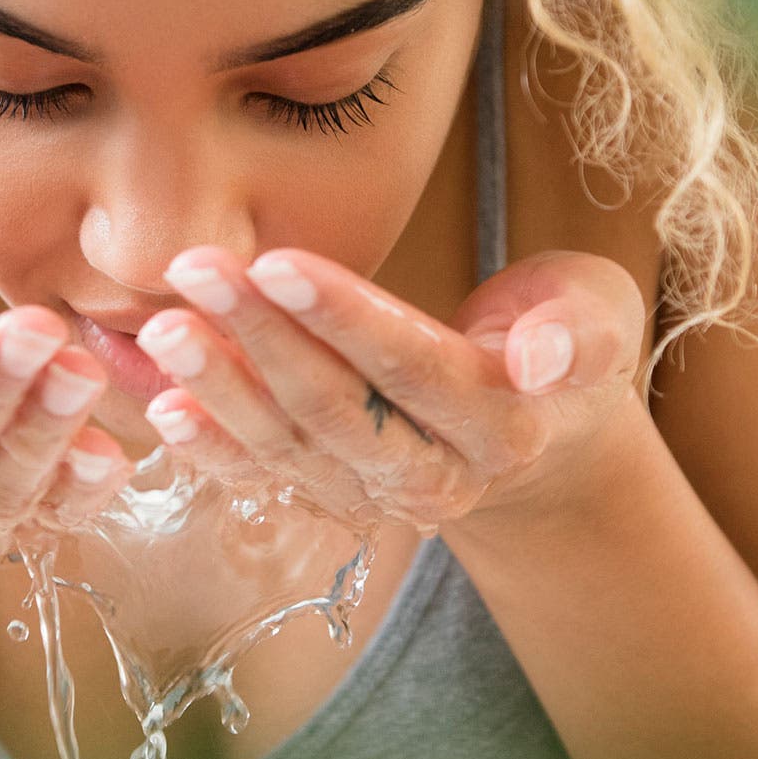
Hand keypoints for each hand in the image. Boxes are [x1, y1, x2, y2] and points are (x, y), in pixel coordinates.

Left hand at [134, 248, 650, 532]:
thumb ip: (580, 331)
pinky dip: (204, 443)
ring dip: (218, 388)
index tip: (278, 261)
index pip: (412, 368)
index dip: (344, 318)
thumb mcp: (600, 316)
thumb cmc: (563, 336)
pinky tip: (156, 404)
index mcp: (503, 428)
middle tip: (196, 272)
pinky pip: (258, 474)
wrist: (543, 427)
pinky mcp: (330, 495)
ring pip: (286, 447)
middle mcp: (436, 478)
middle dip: (259, 339)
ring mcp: (375, 497)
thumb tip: (544, 358)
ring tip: (162, 327)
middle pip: (335, 409)